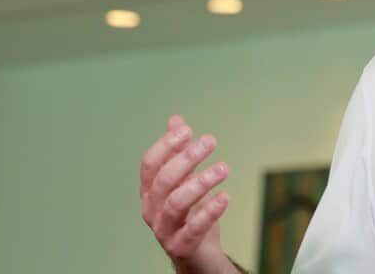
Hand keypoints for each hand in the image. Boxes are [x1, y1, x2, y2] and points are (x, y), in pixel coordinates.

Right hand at [140, 115, 234, 273]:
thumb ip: (179, 153)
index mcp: (150, 192)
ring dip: (200, 182)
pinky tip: (225, 196)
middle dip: (186, 158)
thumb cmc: (190, 214)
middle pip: (163, 181)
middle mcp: (152, 210)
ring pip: (175, 203)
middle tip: (211, 141)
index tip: (188, 130)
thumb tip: (176, 120)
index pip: (150, 165)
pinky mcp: (181, 246)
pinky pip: (193, 228)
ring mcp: (164, 230)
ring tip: (224, 167)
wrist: (198, 255)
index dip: (166, 146)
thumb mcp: (185, 181)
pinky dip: (209, 211)